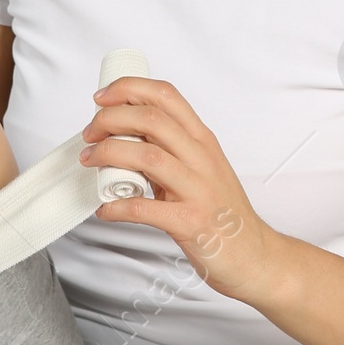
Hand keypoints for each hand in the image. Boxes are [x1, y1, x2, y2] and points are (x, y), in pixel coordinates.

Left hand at [79, 77, 285, 305]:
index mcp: (202, 141)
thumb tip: (121, 135)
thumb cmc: (221, 213)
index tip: (101, 99)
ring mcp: (198, 190)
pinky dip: (117, 207)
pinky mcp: (190, 222)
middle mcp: (202, 159)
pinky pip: (144, 208)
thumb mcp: (199, 170)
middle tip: (89, 134)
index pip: (166, 96)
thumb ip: (167, 150)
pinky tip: (105, 210)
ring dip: (109, 154)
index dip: (129, 89)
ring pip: (147, 155)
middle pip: (151, 119)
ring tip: (90, 162)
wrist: (253, 255)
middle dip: (110, 120)